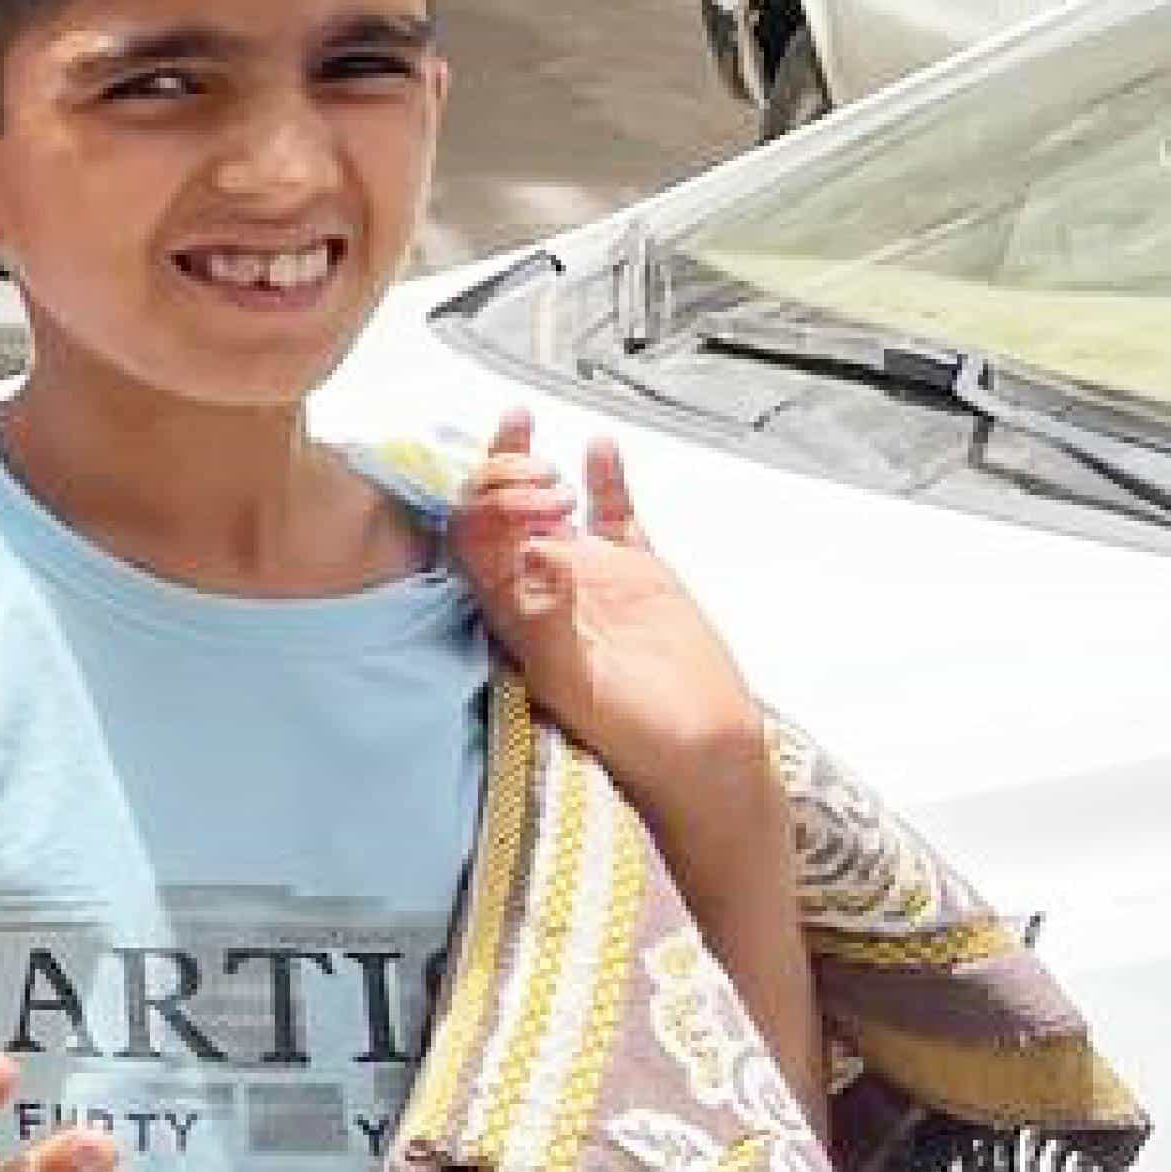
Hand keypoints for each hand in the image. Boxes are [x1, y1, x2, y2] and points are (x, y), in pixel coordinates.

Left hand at [451, 413, 766, 806]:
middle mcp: (540, 587)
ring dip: (529, 465)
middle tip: (517, 444)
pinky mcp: (638, 572)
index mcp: (511, 613)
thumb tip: (534, 552)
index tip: (499, 483)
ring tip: (523, 422)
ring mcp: (588, 575)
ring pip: (545, 506)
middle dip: (492, 472)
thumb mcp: (575, 680)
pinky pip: (615, 516)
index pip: (469, 545)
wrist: (701, 748)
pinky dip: (605, 481)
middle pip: (496, 514)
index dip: (472, 505)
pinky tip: (599, 446)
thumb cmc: (630, 731)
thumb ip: (550, 619)